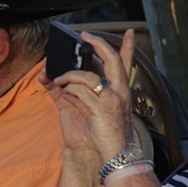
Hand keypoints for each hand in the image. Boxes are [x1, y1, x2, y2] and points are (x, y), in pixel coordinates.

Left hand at [48, 31, 135, 162]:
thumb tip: (68, 78)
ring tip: (59, 79)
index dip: (128, 46)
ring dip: (69, 76)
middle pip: (111, 60)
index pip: (126, 63)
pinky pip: (81, 92)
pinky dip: (70, 92)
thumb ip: (85, 92)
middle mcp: (120, 92)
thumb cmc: (105, 132)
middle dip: (97, 45)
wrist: (114, 155)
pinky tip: (65, 95)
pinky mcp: (102, 109)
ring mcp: (113, 99)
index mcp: (121, 90)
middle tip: (84, 36)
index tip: (128, 32)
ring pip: (88, 76)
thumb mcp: (97, 108)